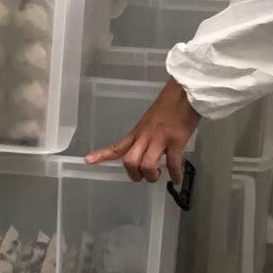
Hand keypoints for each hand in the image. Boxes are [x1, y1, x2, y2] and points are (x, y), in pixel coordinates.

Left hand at [84, 79, 201, 184]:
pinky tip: (177, 179)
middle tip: (142, 176)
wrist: (184, 92)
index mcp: (138, 131)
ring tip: (159, 174)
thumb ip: (147, 134)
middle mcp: (145, 136)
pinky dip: (175, 175)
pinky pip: (173, 164)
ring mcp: (160, 139)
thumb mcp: (151, 119)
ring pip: (146, 165)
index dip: (102, 155)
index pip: (117, 146)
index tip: (88, 161)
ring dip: (151, 176)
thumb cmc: (170, 104)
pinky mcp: (176, 141)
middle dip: (134, 174)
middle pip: (130, 161)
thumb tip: (149, 149)